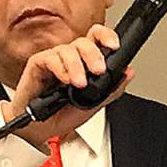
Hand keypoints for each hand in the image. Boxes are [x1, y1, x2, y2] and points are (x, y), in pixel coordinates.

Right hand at [2, 24, 132, 150]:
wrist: (40, 130)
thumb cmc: (62, 115)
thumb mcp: (93, 105)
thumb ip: (111, 89)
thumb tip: (128, 73)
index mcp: (85, 62)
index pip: (96, 39)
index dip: (106, 37)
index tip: (115, 46)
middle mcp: (70, 58)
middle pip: (84, 42)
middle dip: (94, 55)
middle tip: (99, 71)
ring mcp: (54, 60)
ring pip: (68, 49)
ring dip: (77, 66)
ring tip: (80, 84)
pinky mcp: (38, 64)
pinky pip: (50, 58)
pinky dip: (60, 68)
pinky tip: (65, 80)